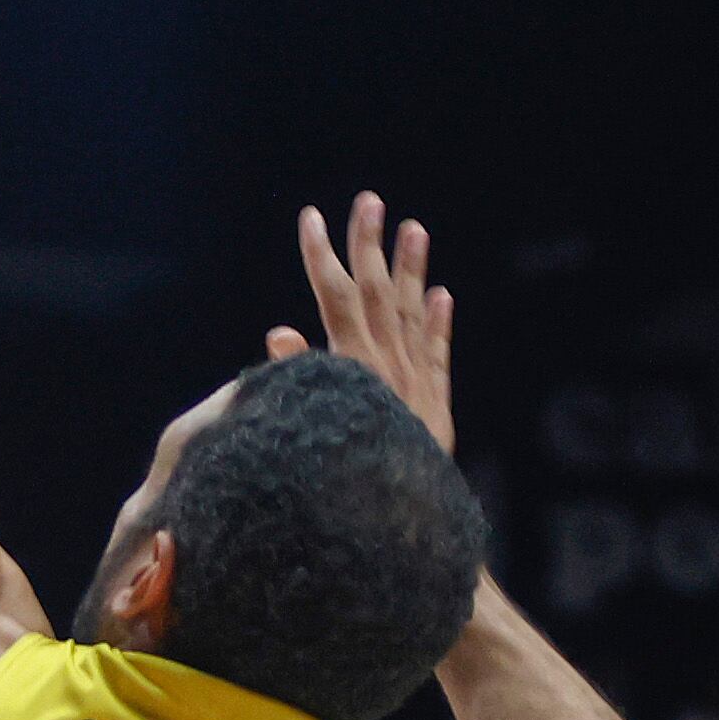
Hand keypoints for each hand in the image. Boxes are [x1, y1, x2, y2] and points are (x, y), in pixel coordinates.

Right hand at [266, 192, 455, 453]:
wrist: (405, 521)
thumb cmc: (351, 479)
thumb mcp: (318, 430)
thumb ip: (301, 379)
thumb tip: (277, 333)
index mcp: (357, 367)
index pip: (336, 299)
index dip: (323, 256)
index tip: (312, 216)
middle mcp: (389, 365)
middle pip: (378, 292)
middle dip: (370, 243)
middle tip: (371, 199)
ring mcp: (415, 381)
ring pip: (412, 312)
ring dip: (412, 268)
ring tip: (415, 228)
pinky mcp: (433, 404)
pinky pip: (437, 353)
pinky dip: (438, 323)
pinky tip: (441, 296)